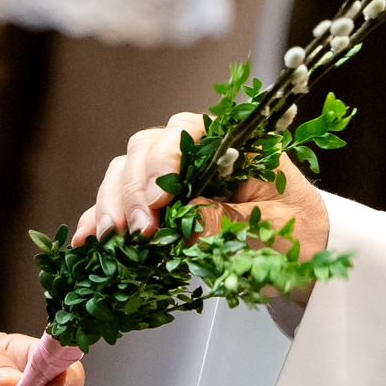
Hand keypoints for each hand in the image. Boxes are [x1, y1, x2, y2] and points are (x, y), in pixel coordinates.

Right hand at [72, 113, 329, 296]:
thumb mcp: (273, 228)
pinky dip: (98, 218)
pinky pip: (118, 204)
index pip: (188, 129)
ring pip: (125, 171)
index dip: (165, 159)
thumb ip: (228, 220)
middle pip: (147, 147)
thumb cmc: (296, 233)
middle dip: (134, 187)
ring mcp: (173, 179)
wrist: (298, 256)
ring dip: (113, 202)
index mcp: (234, 145)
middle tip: (139, 229)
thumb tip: (182, 216)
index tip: (159, 199)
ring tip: (114, 238)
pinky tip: (86, 240)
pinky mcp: (156, 208)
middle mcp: (198, 155)